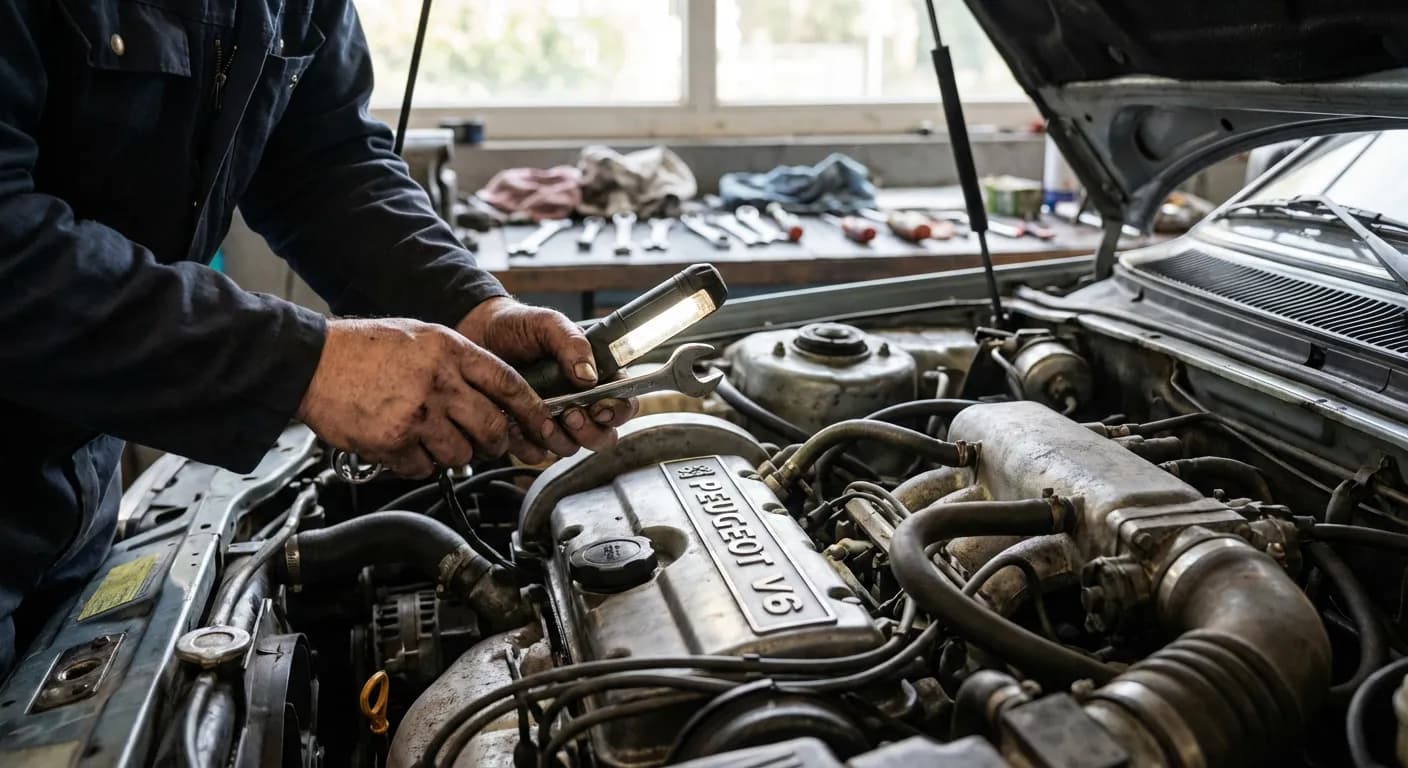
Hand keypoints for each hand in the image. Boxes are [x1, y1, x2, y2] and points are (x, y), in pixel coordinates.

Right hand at [297, 318, 583, 476]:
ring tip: (434, 437)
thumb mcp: (422, 336)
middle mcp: (439, 382)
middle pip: (492, 427)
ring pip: (460, 452)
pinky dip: (420, 462)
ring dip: (454, 452)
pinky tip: (405, 443)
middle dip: (496, 442)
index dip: (532, 410)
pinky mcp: (394, 442)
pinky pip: (424, 467)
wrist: (311, 361)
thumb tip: (493, 393)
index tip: (544, 426)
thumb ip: (459, 362)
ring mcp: (417, 414)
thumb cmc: (363, 348)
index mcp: (450, 350)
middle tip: (490, 443)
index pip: (509, 384)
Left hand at [457, 297, 635, 456]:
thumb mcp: (548, 324)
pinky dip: (526, 444)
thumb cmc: (517, 326)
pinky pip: (535, 453)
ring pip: (571, 448)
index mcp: (594, 377)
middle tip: (570, 414)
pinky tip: (514, 424)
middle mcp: (579, 403)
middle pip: (603, 435)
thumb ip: (572, 343)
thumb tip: (589, 376)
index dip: (618, 411)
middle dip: (589, 431)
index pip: (623, 403)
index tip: (600, 407)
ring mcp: (554, 420)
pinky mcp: (527, 432)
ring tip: (539, 419)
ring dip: (558, 439)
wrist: (476, 334)